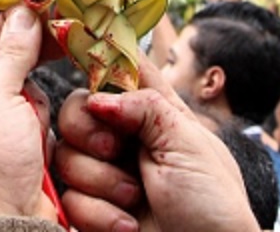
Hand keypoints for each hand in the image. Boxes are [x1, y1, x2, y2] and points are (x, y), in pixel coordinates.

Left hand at [0, 6, 57, 228]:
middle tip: (32, 81)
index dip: (7, 28)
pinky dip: (40, 126)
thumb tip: (23, 16)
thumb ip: (11, 52)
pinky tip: (34, 143)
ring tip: (26, 129)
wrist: (5, 222)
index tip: (36, 16)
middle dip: (24, 77)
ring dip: (34, 106)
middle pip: (7, 64)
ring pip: (26, 90)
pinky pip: (35, 116)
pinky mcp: (12, 143)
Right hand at [55, 54, 259, 231]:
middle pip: (77, 109)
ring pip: (66, 154)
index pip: (122, 71)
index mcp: (156, 114)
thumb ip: (145, 107)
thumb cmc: (214, 206)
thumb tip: (98, 98)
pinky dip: (98, 213)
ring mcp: (106, 175)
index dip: (101, 63)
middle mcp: (127, 139)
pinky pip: (69, 196)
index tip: (87, 65)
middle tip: (115, 151)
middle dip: (88, 130)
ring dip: (100, 179)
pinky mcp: (92, 210)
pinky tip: (128, 225)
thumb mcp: (189, 144)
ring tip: (134, 198)